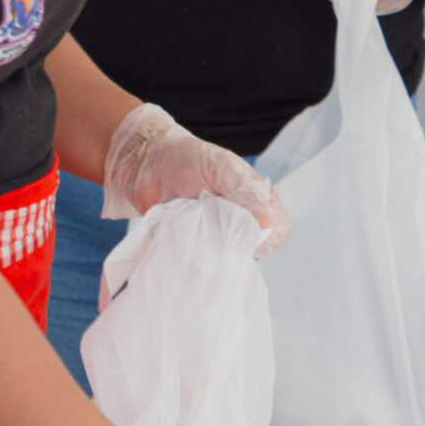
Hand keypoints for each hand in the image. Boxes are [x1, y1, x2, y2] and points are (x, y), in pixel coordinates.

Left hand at [100, 104, 288, 259]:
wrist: (146, 165)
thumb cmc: (188, 159)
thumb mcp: (220, 165)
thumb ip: (244, 189)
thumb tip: (268, 222)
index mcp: (257, 201)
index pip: (278, 231)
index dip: (268, 239)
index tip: (248, 236)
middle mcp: (241, 223)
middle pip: (255, 252)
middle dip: (238, 249)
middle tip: (214, 230)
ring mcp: (218, 238)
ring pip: (229, 263)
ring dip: (216, 256)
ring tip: (197, 236)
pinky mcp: (195, 249)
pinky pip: (204, 266)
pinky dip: (197, 262)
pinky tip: (187, 248)